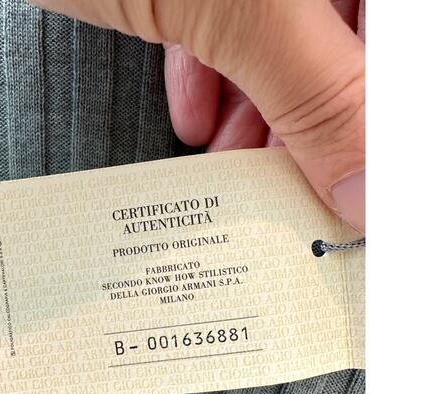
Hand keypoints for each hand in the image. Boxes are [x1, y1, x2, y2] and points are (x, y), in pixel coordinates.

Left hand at [32, 0, 364, 232]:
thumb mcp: (237, 6)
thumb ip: (311, 92)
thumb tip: (362, 181)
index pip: (392, 43)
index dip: (382, 115)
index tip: (363, 176)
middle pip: (339, 41)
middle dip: (310, 120)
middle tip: (295, 183)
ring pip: (283, 41)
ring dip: (255, 112)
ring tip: (233, 160)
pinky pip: (228, 25)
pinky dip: (210, 77)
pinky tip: (193, 116)